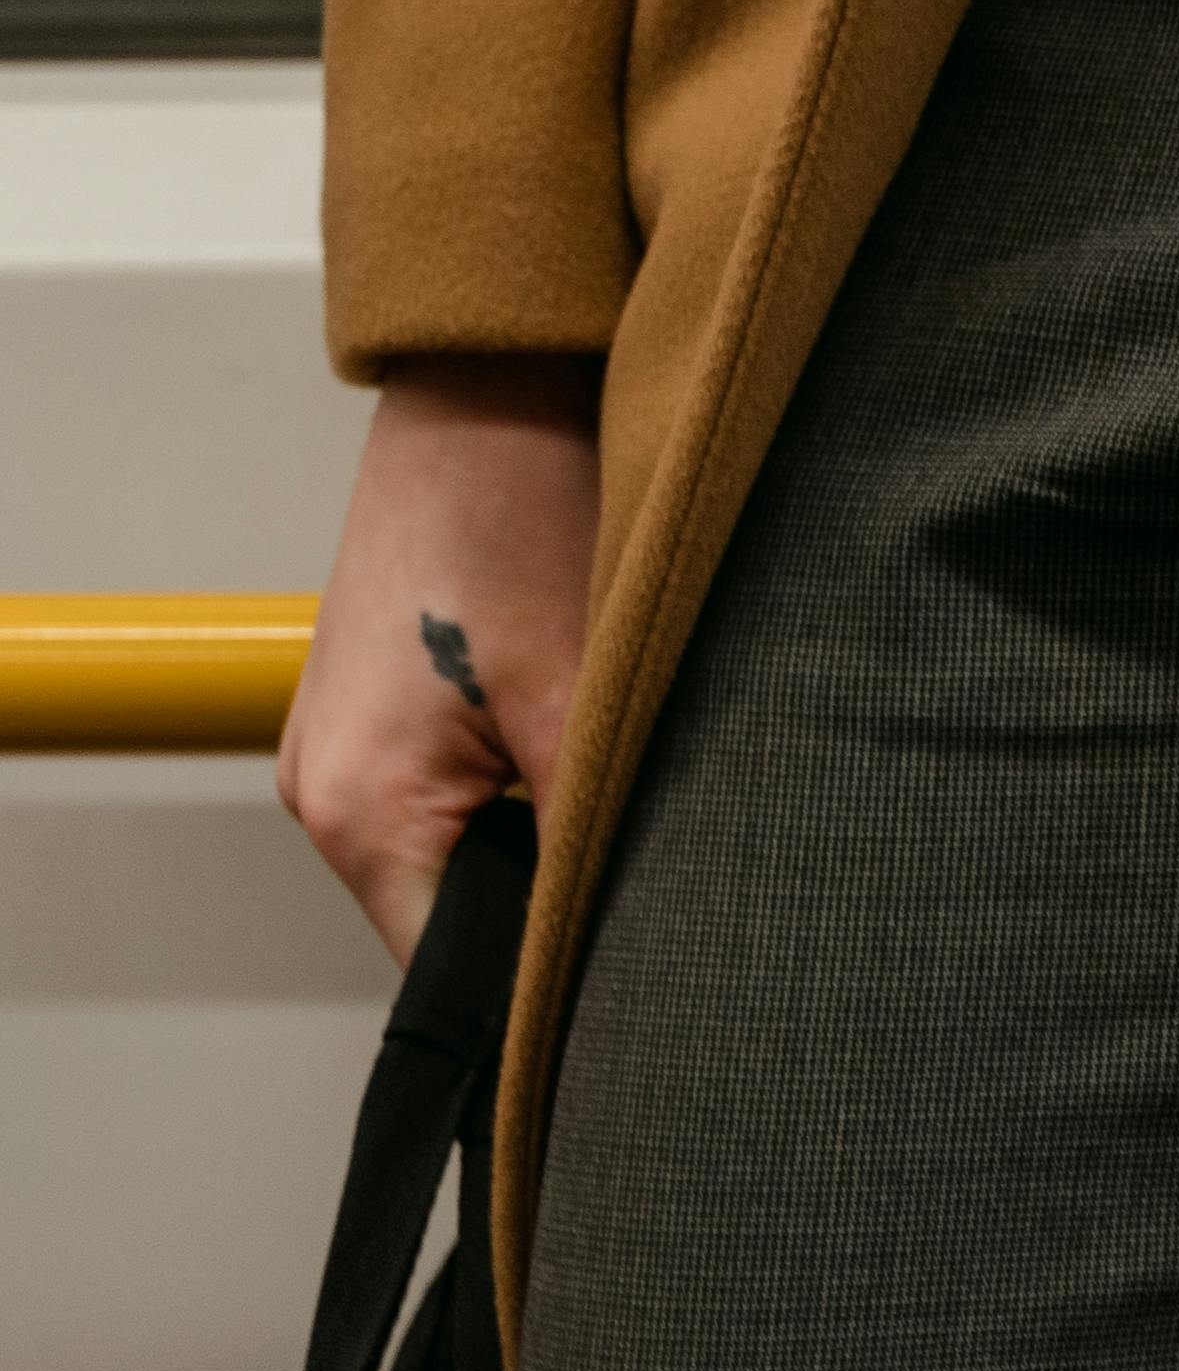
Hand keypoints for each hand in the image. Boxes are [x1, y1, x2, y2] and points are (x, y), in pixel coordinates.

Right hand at [278, 351, 602, 962]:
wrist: (489, 385)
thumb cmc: (519, 505)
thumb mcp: (585, 690)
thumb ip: (594, 833)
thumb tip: (628, 931)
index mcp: (362, 812)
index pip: (451, 974)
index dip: (548, 986)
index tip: (637, 973)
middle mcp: (330, 795)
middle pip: (457, 921)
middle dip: (556, 906)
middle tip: (657, 867)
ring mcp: (350, 752)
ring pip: (469, 855)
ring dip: (549, 836)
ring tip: (620, 783)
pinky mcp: (386, 714)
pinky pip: (459, 792)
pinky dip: (530, 783)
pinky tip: (586, 737)